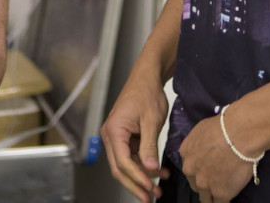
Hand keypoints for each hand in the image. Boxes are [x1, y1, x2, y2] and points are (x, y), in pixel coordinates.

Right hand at [100, 72, 170, 201]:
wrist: (146, 78)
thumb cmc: (147, 93)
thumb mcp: (152, 120)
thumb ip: (150, 145)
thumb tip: (150, 168)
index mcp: (114, 131)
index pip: (122, 162)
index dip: (137, 177)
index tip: (150, 188)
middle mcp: (110, 136)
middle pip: (120, 168)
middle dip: (136, 185)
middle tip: (151, 198)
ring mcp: (116, 138)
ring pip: (125, 165)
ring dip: (141, 177)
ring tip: (158, 188)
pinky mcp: (124, 138)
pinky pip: (131, 157)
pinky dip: (143, 166)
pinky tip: (158, 172)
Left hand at [178, 115, 253, 202]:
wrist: (239, 134)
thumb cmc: (225, 125)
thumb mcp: (203, 129)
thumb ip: (200, 143)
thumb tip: (208, 147)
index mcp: (186, 153)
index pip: (190, 168)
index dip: (200, 170)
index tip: (209, 169)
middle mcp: (191, 170)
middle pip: (195, 184)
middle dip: (205, 183)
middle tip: (218, 179)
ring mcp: (205, 184)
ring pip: (205, 198)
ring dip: (213, 195)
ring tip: (223, 192)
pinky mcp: (220, 193)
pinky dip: (225, 200)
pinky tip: (230, 197)